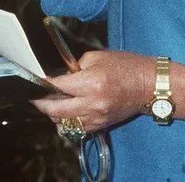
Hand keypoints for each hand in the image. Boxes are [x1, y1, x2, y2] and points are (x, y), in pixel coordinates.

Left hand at [32, 50, 157, 132]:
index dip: (44, 84)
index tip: (36, 81)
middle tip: (36, 97)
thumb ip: (76, 67)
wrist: (149, 85)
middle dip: (42, 104)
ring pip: (65, 123)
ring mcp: (97, 117)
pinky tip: (67, 110)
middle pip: (57, 111)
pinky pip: (78, 127)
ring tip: (52, 103)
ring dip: (55, 114)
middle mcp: (93, 103)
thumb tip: (61, 75)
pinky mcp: (102, 125)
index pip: (58, 87)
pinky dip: (69, 120)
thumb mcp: (97, 57)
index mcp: (91, 83)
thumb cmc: (126, 66)